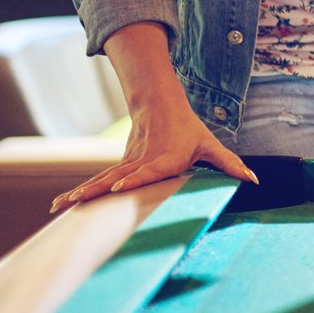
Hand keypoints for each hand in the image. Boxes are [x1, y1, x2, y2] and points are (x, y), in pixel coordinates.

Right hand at [50, 97, 256, 213]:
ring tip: (60, 206)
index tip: (116, 188)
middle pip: (116, 176)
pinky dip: (80, 192)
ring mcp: (127, 163)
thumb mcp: (210, 145)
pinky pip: (98, 181)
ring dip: (81, 192)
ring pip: (102, 179)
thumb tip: (253, 179)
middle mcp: (141, 161)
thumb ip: (230, 164)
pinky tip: (62, 204)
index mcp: (164, 158)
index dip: (133, 179)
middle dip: (96, 190)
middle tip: (77, 202)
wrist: (160, 106)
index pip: (147, 170)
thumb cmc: (189, 130)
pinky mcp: (119, 166)